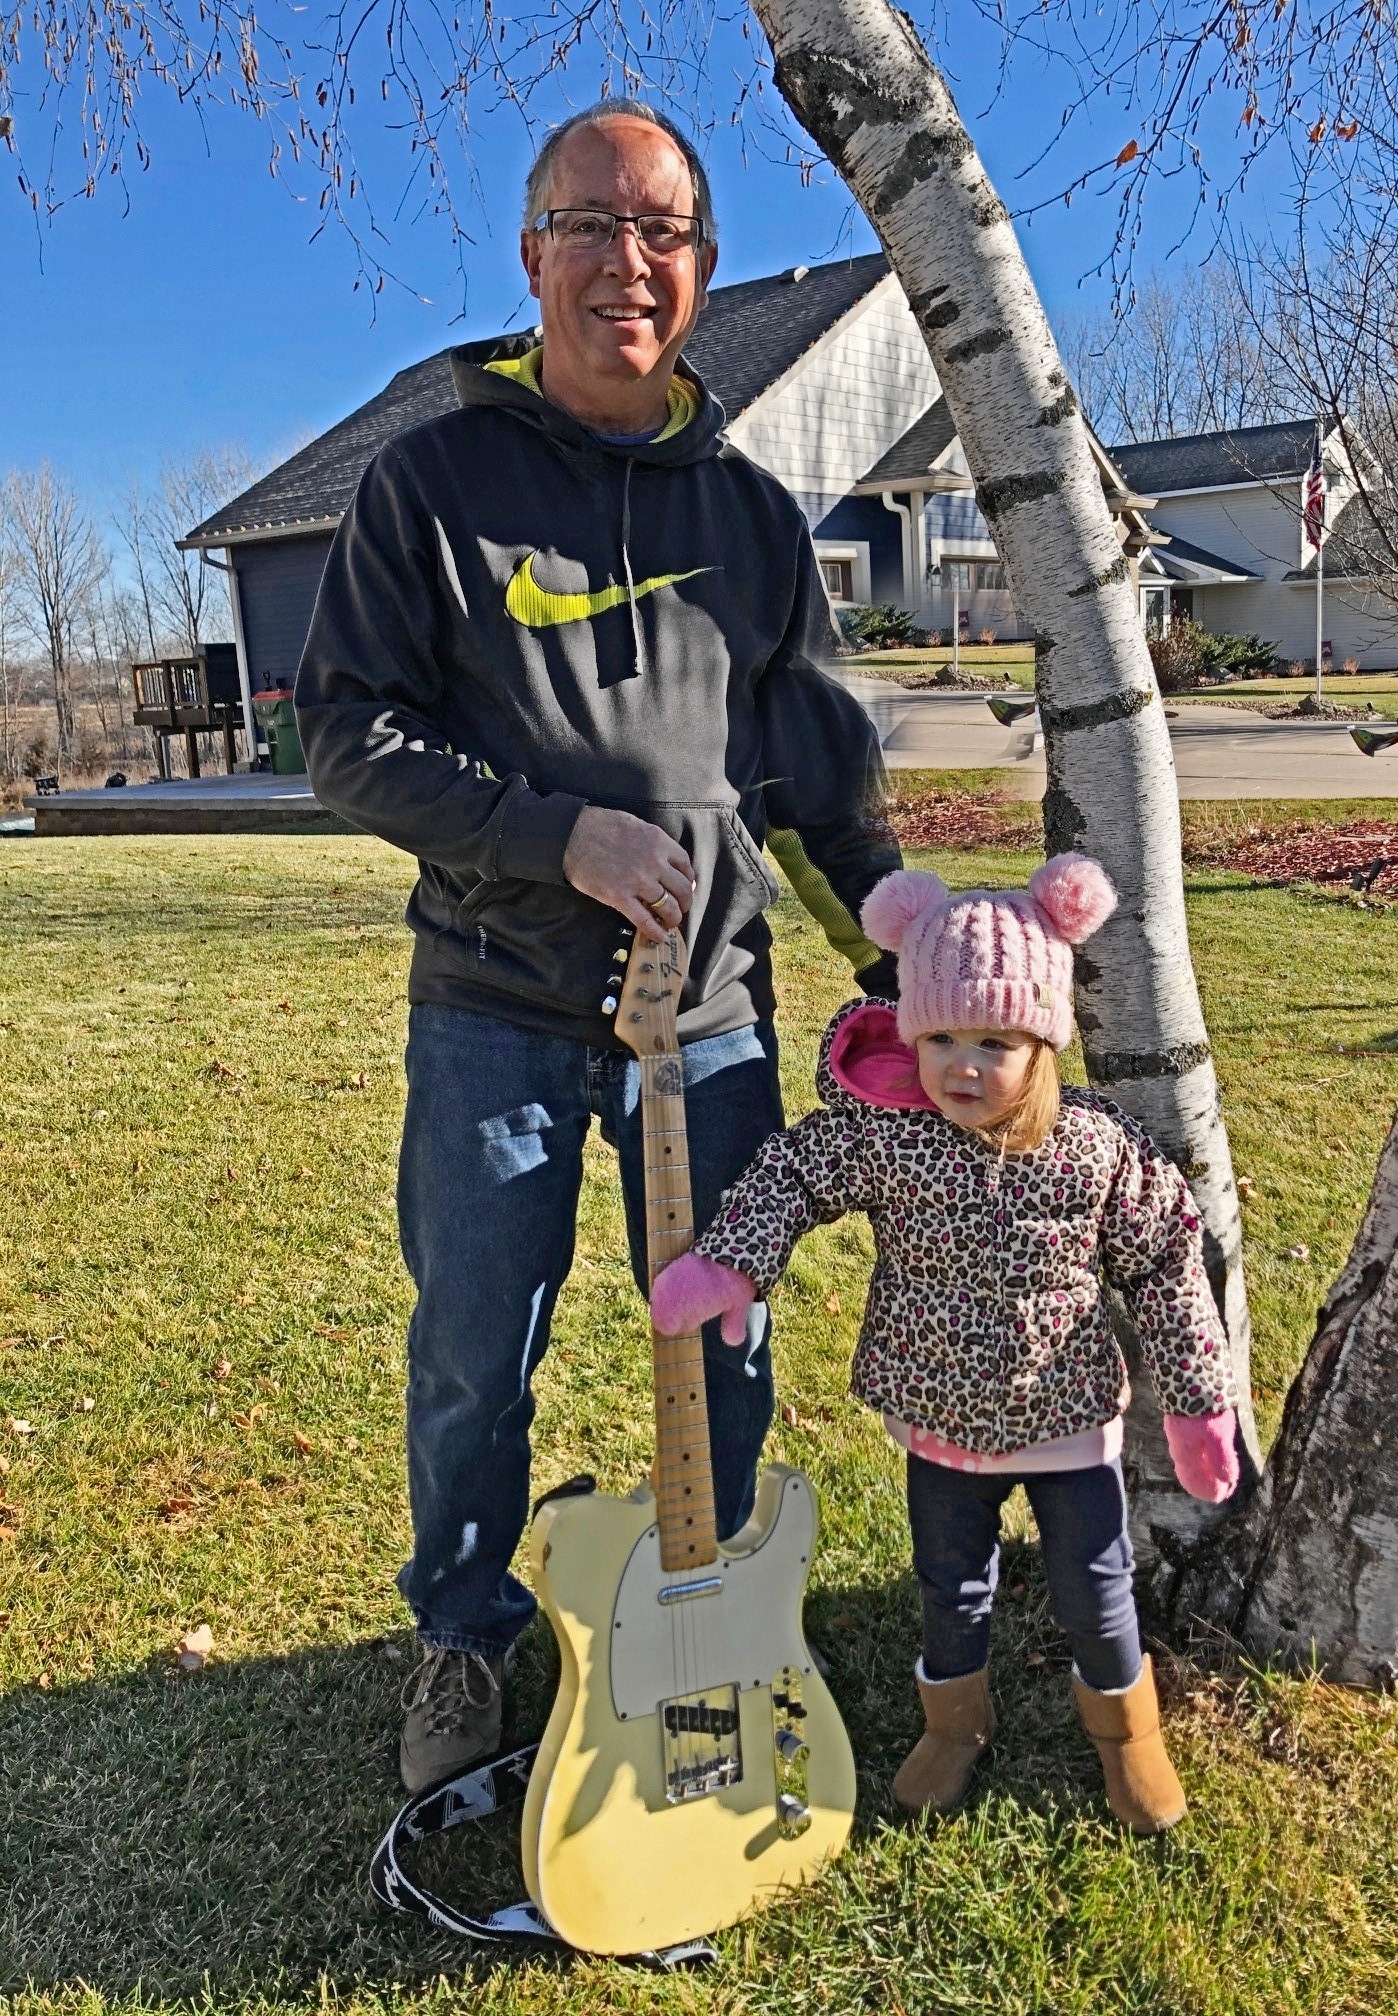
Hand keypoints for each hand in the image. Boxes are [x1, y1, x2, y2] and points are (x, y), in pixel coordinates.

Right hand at [562, 806, 693, 941]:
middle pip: (682, 888)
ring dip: (673, 918)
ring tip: (671, 923)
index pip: (685, 864)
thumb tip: (663, 857)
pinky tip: (660, 937)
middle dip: (685, 902)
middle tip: (682, 908)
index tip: (687, 886)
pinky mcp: (619, 897)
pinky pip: (644, 919)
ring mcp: (638, 881)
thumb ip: (652, 841)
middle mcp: (654, 862)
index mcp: (658, 841)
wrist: (571, 835)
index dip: (689, 879)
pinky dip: (655, 931)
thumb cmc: (599, 825)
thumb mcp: (634, 824)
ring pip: (668, 907)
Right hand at [651, 1252, 756, 1345]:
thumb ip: (733, 1327)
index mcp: (687, 1308)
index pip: (666, 1327)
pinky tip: (680, 1288)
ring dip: (667, 1304)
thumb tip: (733, 1342)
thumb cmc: (735, 1282)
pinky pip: (659, 1285)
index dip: (678, 1328)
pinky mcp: (671, 1267)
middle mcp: (674, 1294)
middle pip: (659, 1315)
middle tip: (687, 1314)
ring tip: (683, 1301)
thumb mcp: (739, 1307)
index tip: (692, 1323)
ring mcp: (670, 1280)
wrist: (731, 1250)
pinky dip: (666, 1290)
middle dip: (670, 1318)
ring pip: (656, 1300)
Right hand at [1163, 1409, 1239, 1502]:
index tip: (1224, 1495)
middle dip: (1209, 1483)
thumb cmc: (1205, 1411)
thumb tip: (1227, 1481)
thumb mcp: (1218, 1436)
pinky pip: (1191, 1451)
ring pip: (1191, 1462)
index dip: (1211, 1492)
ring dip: (1205, 1471)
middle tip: (1225, 1488)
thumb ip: (1222, 1459)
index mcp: (1185, 1455)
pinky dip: (1201, 1458)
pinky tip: (1209, 1455)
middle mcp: (1178, 1450)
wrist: (1189, 1381)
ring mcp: (1178, 1439)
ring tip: (1220, 1474)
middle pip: (1192, 1474)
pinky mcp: (1182, 1428)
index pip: (1195, 1483)